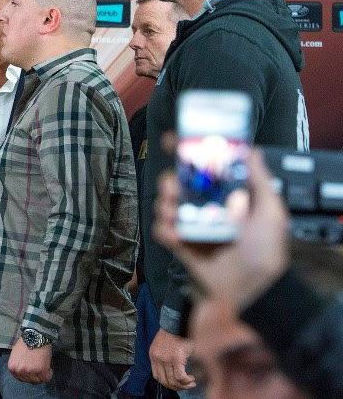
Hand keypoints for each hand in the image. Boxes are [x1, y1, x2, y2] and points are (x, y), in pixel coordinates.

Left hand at [8, 338, 52, 383]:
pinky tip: (47, 366)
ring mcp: (30, 371)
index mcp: (12, 368)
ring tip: (42, 364)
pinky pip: (47, 378)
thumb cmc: (25, 342)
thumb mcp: (16, 354)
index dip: (28, 374)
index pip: (21, 379)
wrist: (35, 335)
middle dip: (35, 375)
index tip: (32, 369)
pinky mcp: (41, 370)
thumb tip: (24, 372)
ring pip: (39, 380)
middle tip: (38, 366)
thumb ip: (18, 364)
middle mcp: (20, 371)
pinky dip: (49, 373)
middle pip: (30, 380)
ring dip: (42, 374)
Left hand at [149, 328, 194, 389]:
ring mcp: (166, 359)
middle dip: (177, 387)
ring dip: (184, 385)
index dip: (168, 383)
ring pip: (173, 381)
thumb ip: (164, 357)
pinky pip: (180, 377)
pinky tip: (191, 378)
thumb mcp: (163, 345)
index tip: (177, 383)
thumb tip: (173, 372)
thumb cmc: (174, 332)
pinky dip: (186, 381)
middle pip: (164, 381)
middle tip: (186, 385)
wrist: (177, 321)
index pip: (157, 376)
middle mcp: (157, 358)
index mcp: (153, 355)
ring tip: (191, 382)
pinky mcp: (176, 358)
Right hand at [154, 148, 289, 310]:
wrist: (253, 290)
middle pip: (176, 182)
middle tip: (173, 186)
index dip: (187, 152)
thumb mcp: (270, 213)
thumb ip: (260, 181)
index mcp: (226, 195)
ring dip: (164, 203)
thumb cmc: (265, 253)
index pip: (204, 168)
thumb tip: (250, 151)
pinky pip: (162, 230)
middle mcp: (206, 207)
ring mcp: (191, 225)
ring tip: (172, 210)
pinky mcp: (181, 244)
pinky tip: (173, 232)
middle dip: (169, 180)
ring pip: (166, 203)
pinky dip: (163, 229)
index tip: (174, 142)